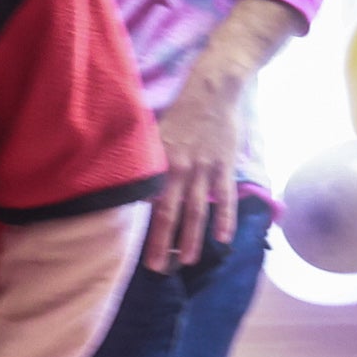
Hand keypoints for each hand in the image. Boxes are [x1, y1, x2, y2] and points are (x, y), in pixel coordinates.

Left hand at [147, 75, 242, 272]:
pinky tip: (223, 240)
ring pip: (196, 212)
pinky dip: (225, 220)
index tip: (131, 246)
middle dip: (161, 243)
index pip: (147, 200)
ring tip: (185, 261)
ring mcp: (204, 169)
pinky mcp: (224, 166)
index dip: (140, 224)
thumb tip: (132, 180)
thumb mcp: (154, 130)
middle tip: (155, 268)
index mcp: (159, 161)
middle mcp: (180, 169)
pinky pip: (225, 198)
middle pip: (169, 213)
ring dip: (190, 239)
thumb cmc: (181, 107)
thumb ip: (147, 157)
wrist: (213, 88)